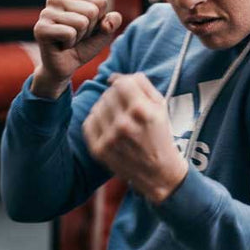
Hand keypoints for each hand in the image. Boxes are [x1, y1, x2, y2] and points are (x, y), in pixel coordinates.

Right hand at [31, 0, 122, 98]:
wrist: (65, 66)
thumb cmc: (83, 44)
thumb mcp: (104, 32)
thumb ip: (113, 21)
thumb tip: (112, 18)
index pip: (101, 1)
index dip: (99, 20)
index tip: (85, 27)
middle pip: (92, 11)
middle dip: (89, 29)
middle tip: (75, 35)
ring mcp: (46, 12)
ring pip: (81, 22)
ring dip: (79, 37)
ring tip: (68, 40)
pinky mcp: (40, 28)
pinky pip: (69, 33)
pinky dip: (70, 44)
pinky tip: (61, 45)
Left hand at [82, 73, 188, 203]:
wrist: (158, 172)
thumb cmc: (160, 135)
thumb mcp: (161, 105)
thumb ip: (141, 84)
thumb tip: (114, 77)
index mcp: (141, 110)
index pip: (121, 83)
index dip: (124, 84)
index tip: (127, 91)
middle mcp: (123, 124)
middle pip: (108, 94)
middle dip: (117, 97)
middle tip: (126, 109)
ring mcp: (109, 138)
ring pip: (97, 107)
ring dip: (106, 109)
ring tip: (118, 119)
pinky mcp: (98, 150)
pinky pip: (88, 123)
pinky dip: (97, 121)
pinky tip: (109, 127)